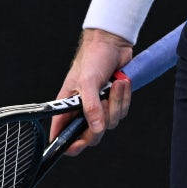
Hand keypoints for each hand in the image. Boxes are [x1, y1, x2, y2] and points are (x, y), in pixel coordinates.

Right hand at [48, 28, 133, 156]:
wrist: (114, 42)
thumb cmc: (93, 57)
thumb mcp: (88, 81)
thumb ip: (90, 106)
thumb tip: (97, 129)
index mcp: (67, 106)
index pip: (62, 135)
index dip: (68, 145)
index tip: (78, 144)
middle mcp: (82, 109)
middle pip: (90, 135)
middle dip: (101, 121)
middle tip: (104, 103)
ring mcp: (99, 106)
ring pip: (110, 123)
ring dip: (116, 103)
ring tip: (114, 83)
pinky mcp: (114, 101)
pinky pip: (122, 111)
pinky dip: (124, 98)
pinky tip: (121, 81)